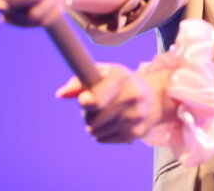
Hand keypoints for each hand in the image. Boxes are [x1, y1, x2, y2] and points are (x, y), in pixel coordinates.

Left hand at [57, 64, 176, 143]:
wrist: (153, 97)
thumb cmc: (120, 83)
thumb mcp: (102, 74)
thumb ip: (79, 81)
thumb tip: (60, 94)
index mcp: (121, 77)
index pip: (95, 100)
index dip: (85, 102)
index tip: (84, 98)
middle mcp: (132, 96)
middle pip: (92, 119)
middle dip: (88, 114)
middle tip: (95, 107)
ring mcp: (135, 116)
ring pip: (96, 131)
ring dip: (94, 125)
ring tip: (104, 115)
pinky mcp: (137, 133)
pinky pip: (103, 139)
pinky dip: (102, 133)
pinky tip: (111, 123)